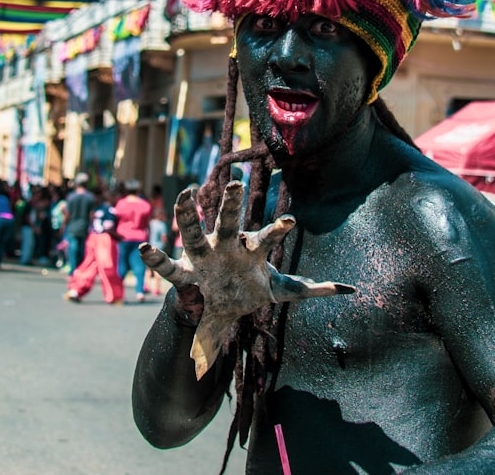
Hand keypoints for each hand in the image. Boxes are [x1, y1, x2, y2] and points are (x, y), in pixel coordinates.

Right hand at [140, 181, 354, 378]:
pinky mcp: (184, 274)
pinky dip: (155, 258)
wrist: (216, 311)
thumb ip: (311, 289)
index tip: (292, 221)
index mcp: (250, 250)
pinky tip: (143, 249)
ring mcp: (203, 257)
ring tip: (184, 193)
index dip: (278, 229)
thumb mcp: (281, 291)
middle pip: (230, 222)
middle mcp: (226, 246)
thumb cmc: (248, 292)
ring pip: (195, 232)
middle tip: (237, 182)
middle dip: (232, 203)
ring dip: (189, 214)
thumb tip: (351, 288)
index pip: (267, 236)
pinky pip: (167, 266)